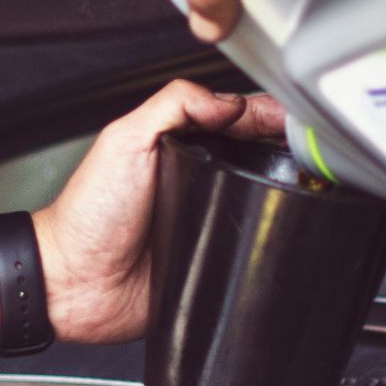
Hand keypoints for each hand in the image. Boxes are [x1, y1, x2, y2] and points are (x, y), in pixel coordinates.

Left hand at [35, 81, 286, 343]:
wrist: (75, 283)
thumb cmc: (87, 216)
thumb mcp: (125, 140)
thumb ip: (173, 106)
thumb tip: (228, 102)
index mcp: (180, 147)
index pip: (237, 120)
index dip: (268, 116)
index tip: (294, 119)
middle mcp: (200, 181)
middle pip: (260, 158)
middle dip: (289, 151)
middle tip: (311, 152)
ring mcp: (210, 221)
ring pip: (265, 202)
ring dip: (287, 195)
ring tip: (310, 186)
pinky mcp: (215, 261)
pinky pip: (253, 250)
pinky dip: (270, 242)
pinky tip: (286, 231)